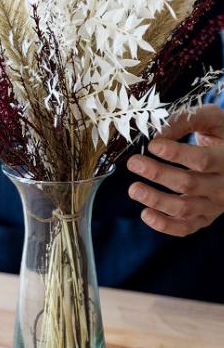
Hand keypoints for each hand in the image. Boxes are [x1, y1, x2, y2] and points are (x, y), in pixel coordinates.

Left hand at [127, 104, 223, 235]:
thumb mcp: (212, 119)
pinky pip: (186, 228)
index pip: (203, 160)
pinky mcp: (205, 218)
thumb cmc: (220, 134)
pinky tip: (145, 214)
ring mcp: (215, 204)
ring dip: (156, 200)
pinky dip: (165, 225)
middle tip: (134, 163)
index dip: (176, 153)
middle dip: (158, 174)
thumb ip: (186, 120)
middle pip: (189, 184)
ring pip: (185, 208)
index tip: (152, 145)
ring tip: (133, 189)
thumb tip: (157, 131)